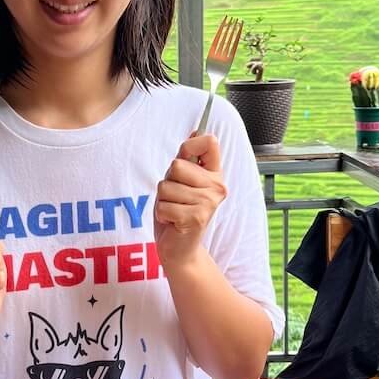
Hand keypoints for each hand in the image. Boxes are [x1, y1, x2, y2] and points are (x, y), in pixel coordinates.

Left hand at [153, 134, 227, 268]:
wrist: (181, 249)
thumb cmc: (178, 212)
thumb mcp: (182, 182)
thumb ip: (188, 158)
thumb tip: (197, 129)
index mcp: (215, 174)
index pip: (209, 142)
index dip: (191, 145)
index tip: (186, 159)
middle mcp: (217, 186)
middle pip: (177, 165)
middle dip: (167, 182)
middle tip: (176, 198)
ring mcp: (208, 202)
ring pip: (166, 186)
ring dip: (163, 200)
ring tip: (174, 211)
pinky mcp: (196, 218)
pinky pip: (163, 205)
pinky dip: (161, 214)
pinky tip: (173, 222)